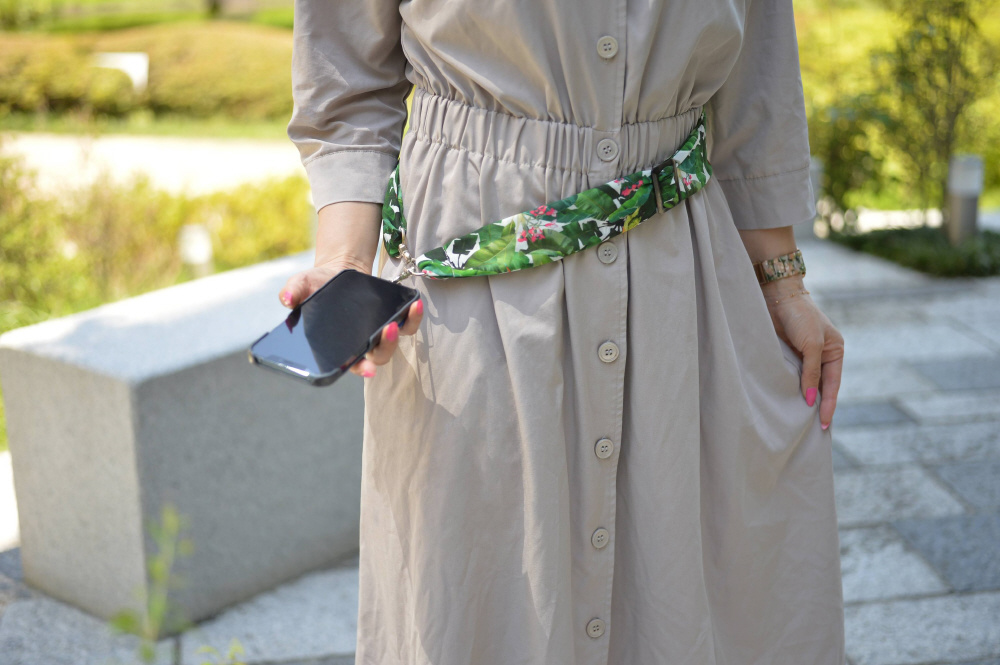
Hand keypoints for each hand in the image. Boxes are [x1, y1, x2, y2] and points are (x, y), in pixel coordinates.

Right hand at [276, 201, 423, 378]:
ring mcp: (379, 331)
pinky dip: (414, 315)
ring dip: (401, 332)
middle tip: (386, 329)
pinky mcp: (393, 316)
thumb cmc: (317, 285)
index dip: (361, 369)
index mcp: (340, 345)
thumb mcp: (302, 285)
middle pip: (379, 356)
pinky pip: (407, 322)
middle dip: (385, 347)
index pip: (352, 364)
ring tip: (403, 313)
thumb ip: (293, 292)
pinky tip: (415, 303)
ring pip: (395, 342)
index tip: (368, 369)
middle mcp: (362, 343)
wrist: (337, 271)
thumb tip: (286, 300)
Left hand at [762, 276, 843, 429]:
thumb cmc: (800, 316)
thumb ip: (811, 372)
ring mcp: (806, 356)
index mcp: (835, 351)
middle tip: (816, 430)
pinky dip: (792, 389)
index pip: (833, 385)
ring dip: (804, 399)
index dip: (829, 404)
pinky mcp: (789, 354)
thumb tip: (809, 398)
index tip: (825, 424)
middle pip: (821, 386)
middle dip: (819, 406)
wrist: (778, 296)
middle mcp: (822, 355)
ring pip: (807, 383)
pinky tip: (788, 402)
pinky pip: (792, 376)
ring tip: (801, 422)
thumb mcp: (811, 344)